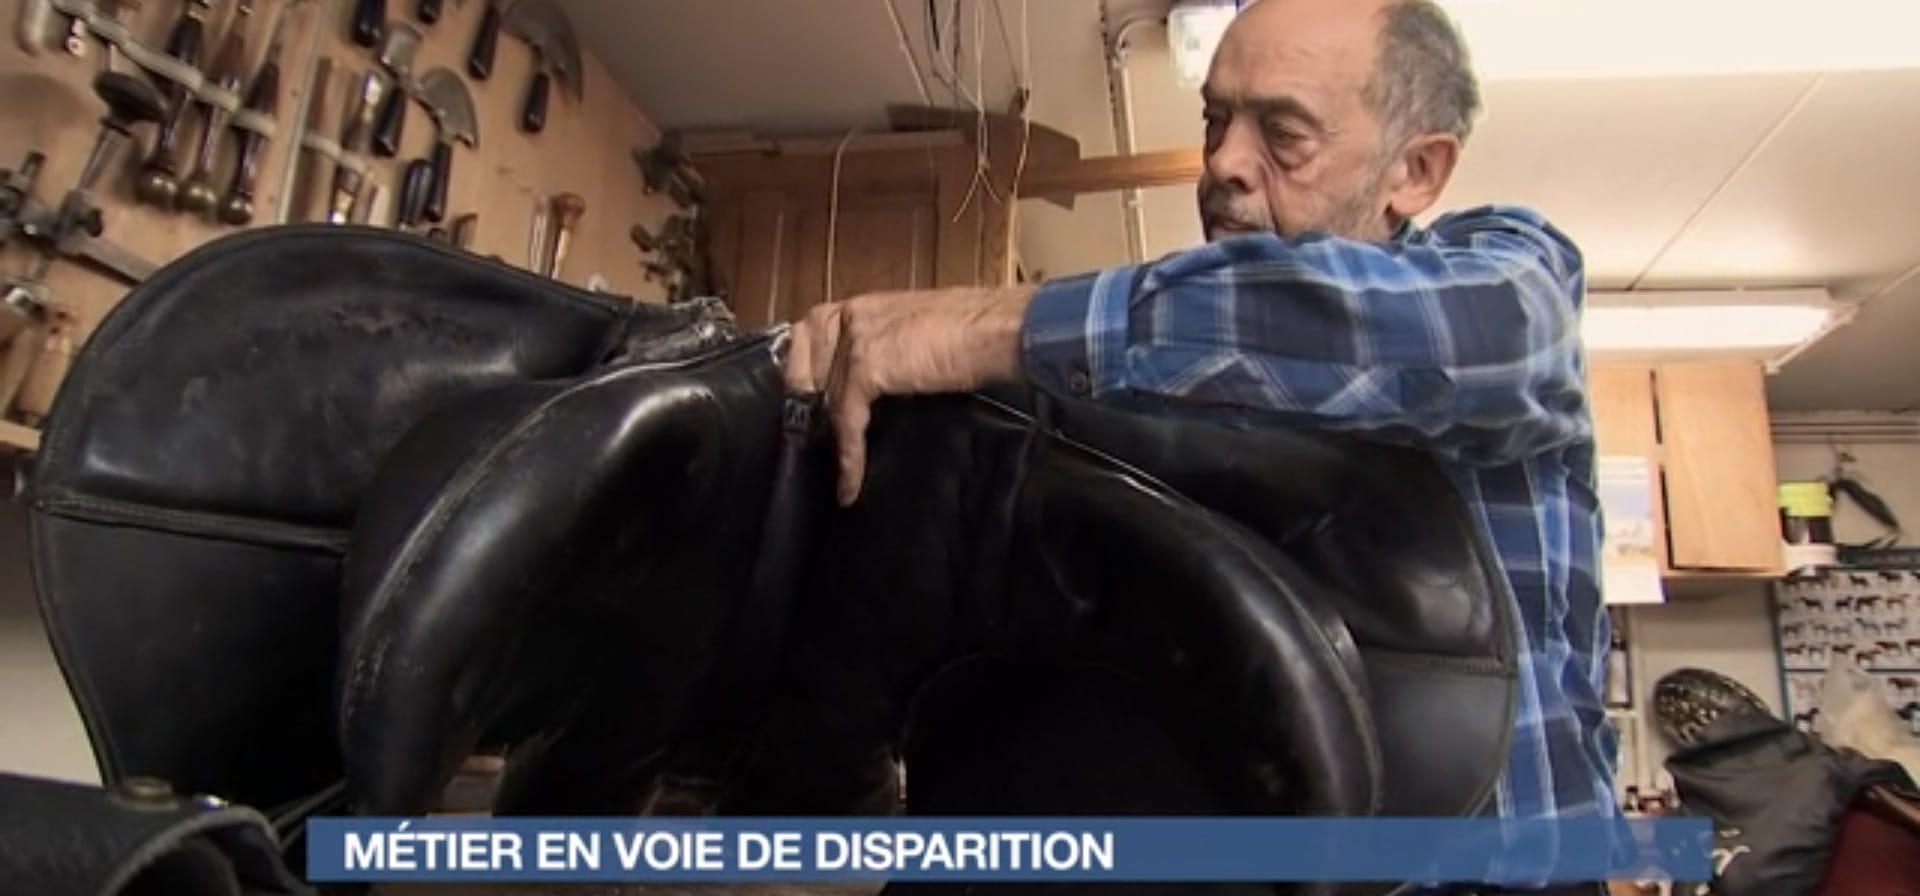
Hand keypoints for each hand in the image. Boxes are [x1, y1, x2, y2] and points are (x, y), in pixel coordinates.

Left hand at [784, 286, 1033, 504]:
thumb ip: (891, 348)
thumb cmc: (976, 332)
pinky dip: (849, 457)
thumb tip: (882, 379)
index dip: (801, 368)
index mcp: (865, 304)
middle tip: (809, 438)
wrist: (997, 331)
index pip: (811, 330)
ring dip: (828, 438)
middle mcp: (853, 315)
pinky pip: (846, 420)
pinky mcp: (867, 366)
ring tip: (835, 469)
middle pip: (803, 360)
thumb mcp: (919, 332)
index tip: (802, 400)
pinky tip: (850, 483)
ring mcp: (856, 338)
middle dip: (803, 401)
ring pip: (825, 395)